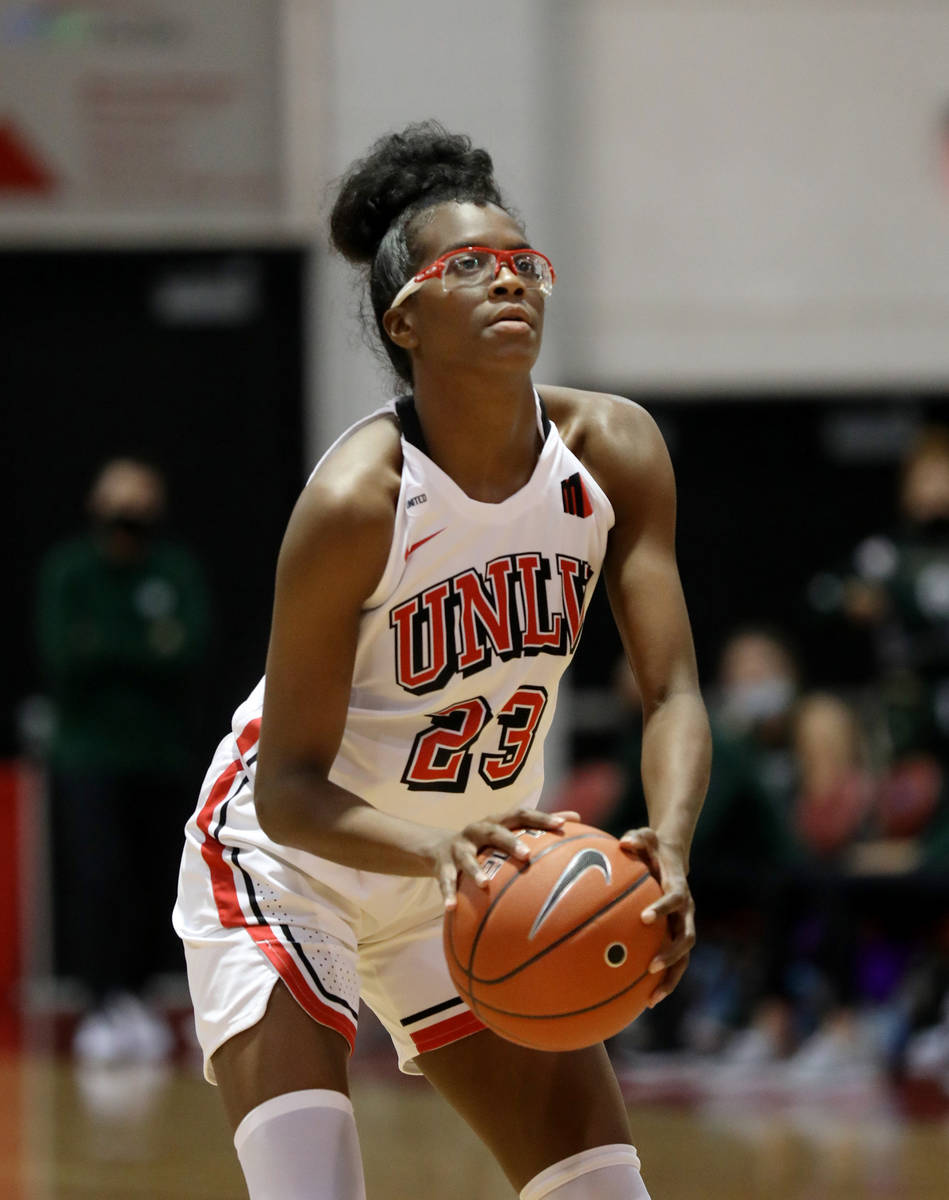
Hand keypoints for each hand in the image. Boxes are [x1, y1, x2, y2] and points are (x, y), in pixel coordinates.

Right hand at [436, 808, 579, 909]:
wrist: (438, 847)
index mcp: (498, 821)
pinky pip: (444, 880)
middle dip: (510, 842)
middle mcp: (478, 829)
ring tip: (484, 885)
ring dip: (475, 870)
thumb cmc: (486, 842)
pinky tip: (451, 909)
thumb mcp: (507, 831)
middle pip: (495, 831)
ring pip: (467, 857)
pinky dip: (448, 894)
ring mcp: (459, 846)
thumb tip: (578, 818)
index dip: (540, 817)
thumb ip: (539, 826)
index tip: (561, 824)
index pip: (521, 814)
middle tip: (527, 855)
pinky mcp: (442, 864)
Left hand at [619, 826, 694, 1007]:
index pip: (676, 899)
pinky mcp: (676, 939)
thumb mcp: (646, 837)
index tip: (644, 918)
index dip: (663, 909)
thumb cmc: (652, 848)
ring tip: (651, 998)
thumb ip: (637, 839)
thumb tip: (624, 842)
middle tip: (650, 966)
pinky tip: (643, 1001)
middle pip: (686, 938)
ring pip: (683, 959)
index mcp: (678, 888)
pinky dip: (663, 982)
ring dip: (670, 978)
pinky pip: (673, 964)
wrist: (672, 859)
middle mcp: (686, 912)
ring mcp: (683, 927)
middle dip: (670, 954)